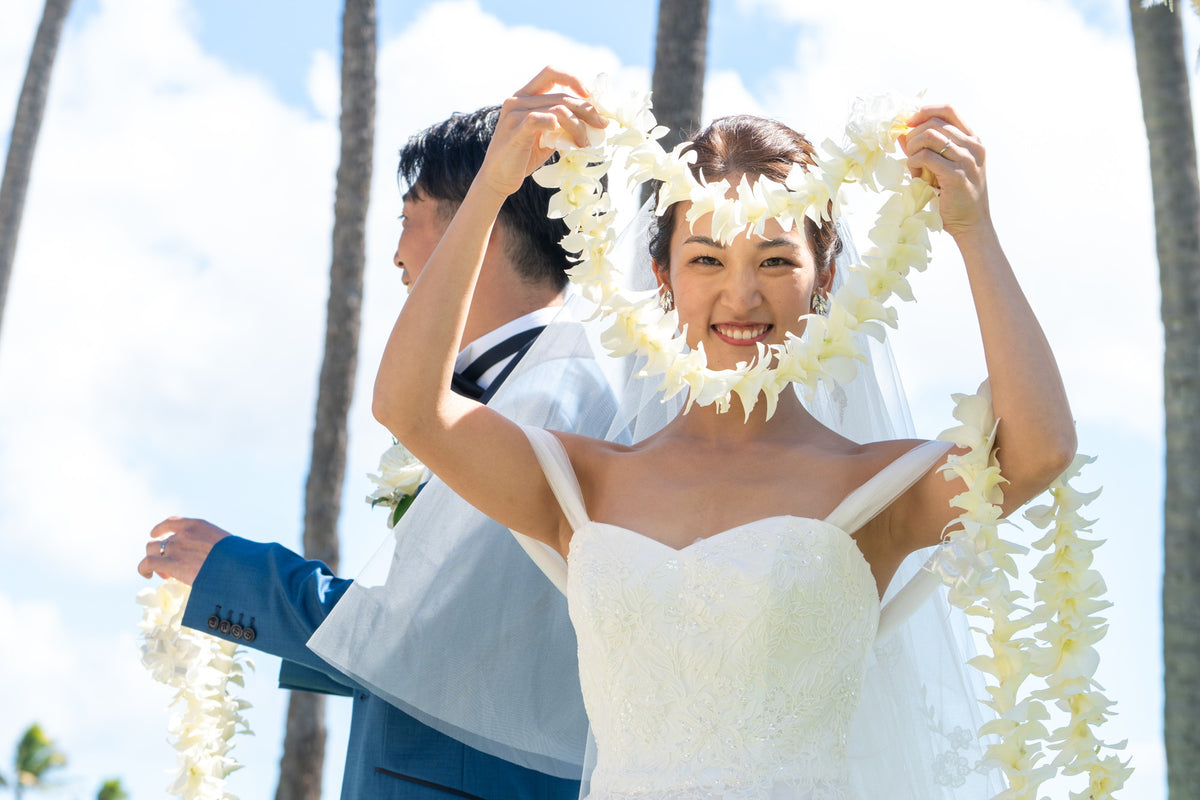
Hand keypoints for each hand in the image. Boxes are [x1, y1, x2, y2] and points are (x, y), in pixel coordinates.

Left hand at [137, 516, 230, 584]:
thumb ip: (212, 546)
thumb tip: (214, 559)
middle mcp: (183, 534)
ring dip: (153, 559)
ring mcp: (176, 548)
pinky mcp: (171, 564)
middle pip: (162, 540)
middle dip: (163, 552)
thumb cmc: (238, 558)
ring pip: (151, 549)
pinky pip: (147, 563)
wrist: (237, 565)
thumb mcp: (225, 543)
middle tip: (171, 567)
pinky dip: (143, 568)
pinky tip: (147, 575)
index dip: (161, 529)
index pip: (173, 522)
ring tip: (163, 573)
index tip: (156, 534)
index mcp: (198, 525)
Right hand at [478, 66, 606, 199]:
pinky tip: (567, 137)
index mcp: (525, 95)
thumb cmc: (523, 157)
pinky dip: (556, 124)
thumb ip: (561, 123)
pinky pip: (539, 119)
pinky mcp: (515, 130)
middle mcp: (518, 99)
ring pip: (557, 109)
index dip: (573, 79)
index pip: (552, 73)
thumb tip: (591, 120)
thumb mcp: (545, 136)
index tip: (590, 96)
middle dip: (586, 110)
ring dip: (578, 126)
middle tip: (601, 125)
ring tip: (584, 143)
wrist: (498, 178)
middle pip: (561, 95)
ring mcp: (515, 114)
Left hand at [900, 105, 990, 238]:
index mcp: (973, 140)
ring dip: (913, 148)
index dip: (925, 111)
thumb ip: (925, 148)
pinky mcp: (956, 175)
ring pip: (930, 136)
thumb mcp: (942, 166)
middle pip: (935, 123)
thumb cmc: (955, 196)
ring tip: (913, 165)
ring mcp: (967, 160)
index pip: (949, 110)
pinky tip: (915, 174)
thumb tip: (901, 132)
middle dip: (914, 134)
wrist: (972, 224)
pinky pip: (926, 157)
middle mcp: (973, 146)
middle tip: (908, 151)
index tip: (909, 122)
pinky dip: (914, 162)